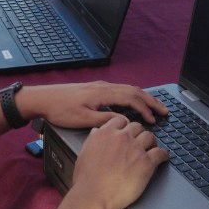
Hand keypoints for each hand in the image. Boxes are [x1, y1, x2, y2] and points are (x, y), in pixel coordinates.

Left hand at [19, 81, 166, 128]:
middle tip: (165, 111)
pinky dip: (133, 96)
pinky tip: (134, 103)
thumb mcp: (82, 119)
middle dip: (151, 101)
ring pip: (128, 89)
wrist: (42, 98)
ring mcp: (100, 86)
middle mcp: (104, 86)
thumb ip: (104, 120)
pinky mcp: (95, 88)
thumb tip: (124, 121)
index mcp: (103, 93)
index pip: (132, 99)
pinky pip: (120, 90)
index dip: (145, 110)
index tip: (155, 120)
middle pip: (134, 91)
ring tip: (154, 107)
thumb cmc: (60, 110)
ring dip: (143, 98)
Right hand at [68, 116, 169, 208]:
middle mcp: (121, 137)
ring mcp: (135, 148)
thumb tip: (96, 132)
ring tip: (152, 148)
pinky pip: (160, 153)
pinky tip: (163, 157)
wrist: (93, 195)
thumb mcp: (84, 153)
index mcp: (105, 133)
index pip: (121, 120)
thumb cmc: (86, 179)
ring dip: (151, 142)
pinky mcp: (146, 162)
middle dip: (139, 134)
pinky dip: (163, 155)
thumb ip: (93, 140)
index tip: (128, 132)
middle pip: (137, 127)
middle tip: (140, 142)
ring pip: (150, 136)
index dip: (126, 127)